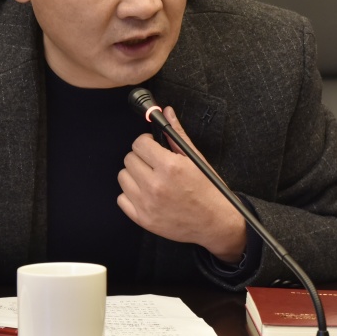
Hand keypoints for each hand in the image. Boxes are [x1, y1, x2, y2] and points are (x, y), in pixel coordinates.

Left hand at [117, 106, 245, 262]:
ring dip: (134, 175)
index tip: (153, 147)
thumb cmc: (208, 189)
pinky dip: (131, 195)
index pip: (139, 143)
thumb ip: (176, 134)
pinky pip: (121, 199)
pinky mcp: (143, 219)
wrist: (215, 222)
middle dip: (141, 157)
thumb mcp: (195, 159)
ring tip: (150, 178)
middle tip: (154, 163)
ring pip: (123, 177)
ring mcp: (147, 204)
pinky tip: (146, 194)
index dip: (147, 143)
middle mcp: (156, 185)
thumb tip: (166, 112)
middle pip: (129, 159)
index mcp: (170, 167)